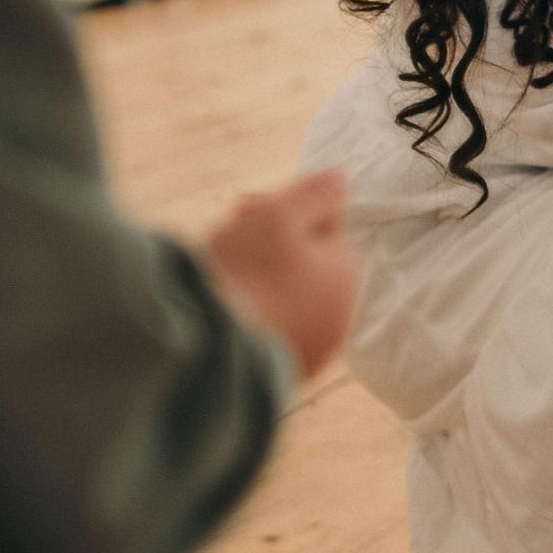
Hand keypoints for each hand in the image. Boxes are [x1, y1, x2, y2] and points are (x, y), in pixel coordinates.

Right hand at [205, 169, 361, 383]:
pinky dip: (251, 316)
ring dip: (258, 279)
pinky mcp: (282, 373)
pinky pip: (271, 330)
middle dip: (268, 244)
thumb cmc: (244, 277)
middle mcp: (339, 317)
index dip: (283, 213)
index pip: (323, 228)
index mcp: (346, 276)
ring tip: (222, 273)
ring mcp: (312, 350)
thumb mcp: (279, 216)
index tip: (247, 208)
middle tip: (229, 233)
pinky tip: (224, 309)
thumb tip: (342, 178)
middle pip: (305, 264)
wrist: (206, 352)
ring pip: (286, 297)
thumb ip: (316, 194)